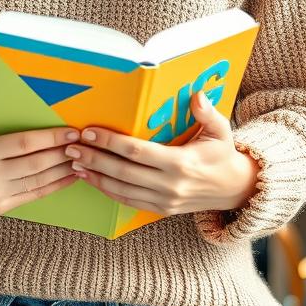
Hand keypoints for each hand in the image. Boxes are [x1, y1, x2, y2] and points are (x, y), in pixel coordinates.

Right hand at [0, 86, 80, 214]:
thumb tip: (0, 77)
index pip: (23, 143)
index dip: (51, 137)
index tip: (72, 131)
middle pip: (35, 163)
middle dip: (62, 152)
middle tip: (83, 143)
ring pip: (38, 182)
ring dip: (64, 170)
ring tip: (82, 158)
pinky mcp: (1, 207)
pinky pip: (34, 195)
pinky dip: (56, 186)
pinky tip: (71, 176)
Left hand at [62, 90, 261, 216]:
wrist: (234, 189)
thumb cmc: (223, 154)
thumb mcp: (221, 131)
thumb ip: (207, 113)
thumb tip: (197, 95)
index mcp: (182, 163)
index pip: (138, 152)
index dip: (111, 142)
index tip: (90, 132)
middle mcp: (171, 185)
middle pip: (123, 172)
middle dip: (94, 159)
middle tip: (71, 147)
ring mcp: (165, 201)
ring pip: (122, 190)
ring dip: (95, 177)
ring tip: (74, 163)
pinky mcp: (161, 210)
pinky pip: (128, 202)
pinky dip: (107, 191)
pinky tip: (91, 179)